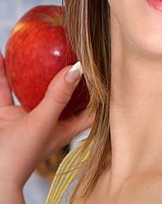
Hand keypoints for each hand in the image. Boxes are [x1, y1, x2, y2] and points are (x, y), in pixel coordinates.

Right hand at [0, 50, 93, 188]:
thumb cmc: (20, 156)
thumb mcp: (43, 122)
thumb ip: (58, 96)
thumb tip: (77, 69)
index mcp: (65, 127)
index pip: (92, 109)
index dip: (102, 93)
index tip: (109, 71)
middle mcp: (49, 120)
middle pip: (65, 94)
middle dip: (70, 75)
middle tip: (77, 50)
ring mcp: (26, 117)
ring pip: (32, 87)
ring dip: (34, 69)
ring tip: (40, 46)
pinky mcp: (6, 115)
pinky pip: (5, 89)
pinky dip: (4, 74)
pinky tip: (1, 55)